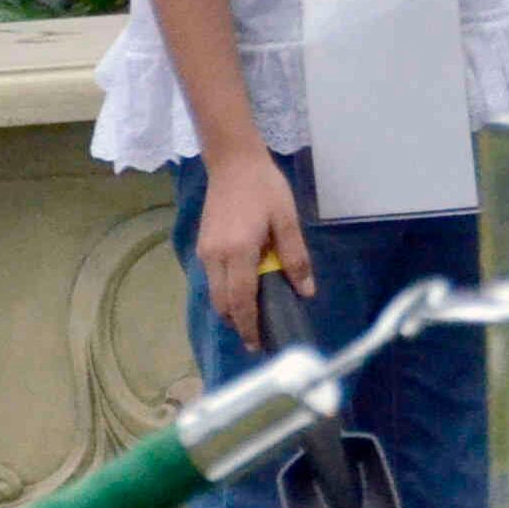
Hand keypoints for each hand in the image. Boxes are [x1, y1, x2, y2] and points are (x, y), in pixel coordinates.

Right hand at [195, 155, 311, 345]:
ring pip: (214, 293)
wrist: (233, 163)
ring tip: (252, 317)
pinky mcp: (202, 245)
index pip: (241, 300)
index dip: (248, 326)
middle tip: (257, 336)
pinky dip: (225, 292)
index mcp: (238, 252)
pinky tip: (242, 290)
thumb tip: (306, 291)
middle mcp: (215, 257)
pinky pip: (212, 279)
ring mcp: (205, 251)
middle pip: (223, 303)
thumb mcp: (287, 219)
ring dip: (230, 309)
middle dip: (238, 323)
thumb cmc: (265, 188)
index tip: (257, 344)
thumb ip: (296, 257)